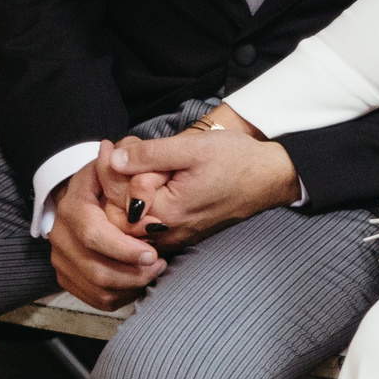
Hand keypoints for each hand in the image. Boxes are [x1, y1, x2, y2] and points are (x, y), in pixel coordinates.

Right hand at [48, 156, 165, 307]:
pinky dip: (123, 295)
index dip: (124, 248)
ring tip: (155, 270)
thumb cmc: (106, 181)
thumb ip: (118, 161)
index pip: (94, 235)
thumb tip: (112, 151)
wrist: (85, 198)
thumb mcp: (113, 166)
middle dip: (133, 272)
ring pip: (98, 288)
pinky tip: (140, 281)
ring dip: (132, 285)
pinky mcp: (68, 277)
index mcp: (71, 208)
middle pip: (96, 269)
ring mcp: (62, 259)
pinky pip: (97, 298)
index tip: (152, 252)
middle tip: (159, 264)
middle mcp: (60, 236)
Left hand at [105, 125, 298, 250]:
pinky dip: (138, 198)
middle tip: (117, 147)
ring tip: (133, 157)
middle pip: (118, 212)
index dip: (110, 167)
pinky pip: (145, 221)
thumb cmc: (236, 160)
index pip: (117, 196)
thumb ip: (150, 154)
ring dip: (124, 187)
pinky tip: (145, 174)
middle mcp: (167, 232)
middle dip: (113, 178)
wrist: (269, 178)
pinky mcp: (181, 232)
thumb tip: (114, 158)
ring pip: (129, 218)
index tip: (110, 143)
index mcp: (167, 213)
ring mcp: (174, 236)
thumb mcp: (192, 148)